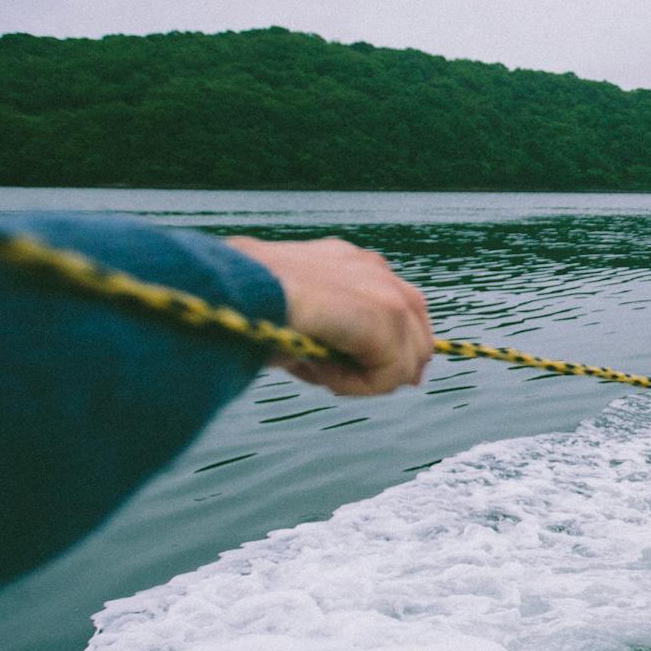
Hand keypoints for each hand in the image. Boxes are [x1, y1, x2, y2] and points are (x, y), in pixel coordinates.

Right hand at [225, 236, 431, 394]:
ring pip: (405, 361)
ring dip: (362, 380)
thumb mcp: (294, 319)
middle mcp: (374, 269)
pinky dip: (354, 386)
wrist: (232, 291)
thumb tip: (351, 370)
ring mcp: (386, 289)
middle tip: (337, 379)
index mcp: (351, 263)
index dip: (391, 352)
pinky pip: (389, 375)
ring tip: (314, 367)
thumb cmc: (245, 306)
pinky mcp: (386, 315)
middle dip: (390, 369)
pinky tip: (316, 367)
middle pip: (418, 335)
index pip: (399, 311)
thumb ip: (332, 337)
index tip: (353, 372)